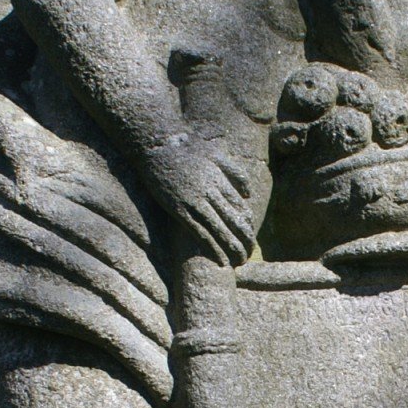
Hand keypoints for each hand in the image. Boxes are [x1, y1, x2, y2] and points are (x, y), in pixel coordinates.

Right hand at [145, 132, 254, 264]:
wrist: (156, 145)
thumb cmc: (186, 148)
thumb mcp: (216, 154)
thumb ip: (235, 173)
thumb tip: (247, 196)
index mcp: (220, 179)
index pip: (241, 208)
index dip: (248, 227)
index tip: (251, 239)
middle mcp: (209, 191)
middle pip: (233, 221)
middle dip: (243, 241)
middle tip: (248, 255)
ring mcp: (193, 201)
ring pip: (219, 230)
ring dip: (230, 248)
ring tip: (238, 261)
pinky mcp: (177, 209)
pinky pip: (198, 232)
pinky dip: (211, 247)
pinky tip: (220, 259)